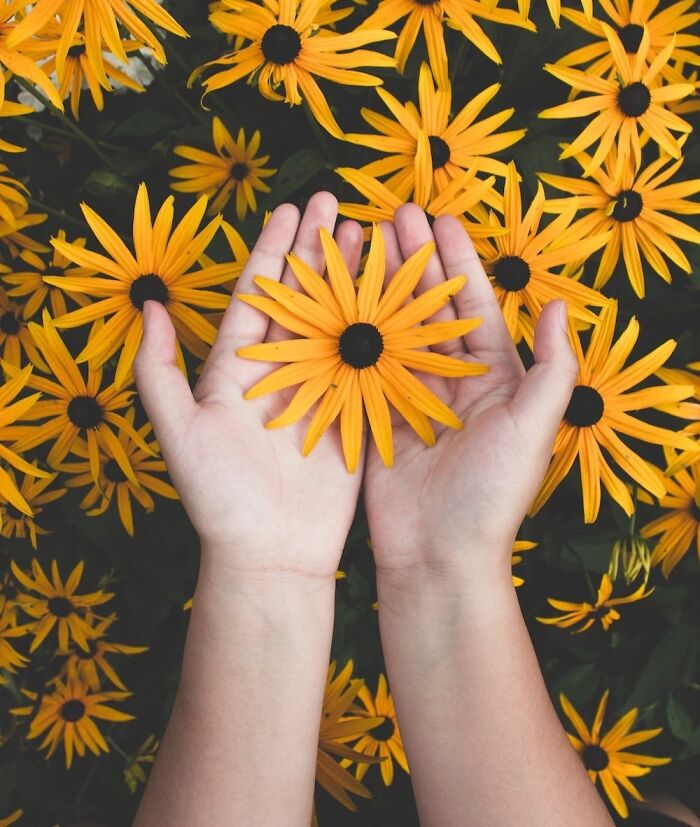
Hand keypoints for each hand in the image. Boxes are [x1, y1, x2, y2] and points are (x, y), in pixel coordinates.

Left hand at [133, 192, 364, 578]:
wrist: (270, 554)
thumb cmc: (218, 498)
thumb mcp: (178, 433)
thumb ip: (157, 372)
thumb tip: (150, 307)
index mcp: (237, 369)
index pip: (257, 296)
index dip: (273, 251)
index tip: (292, 209)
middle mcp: (280, 372)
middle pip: (302, 299)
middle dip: (319, 251)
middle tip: (340, 205)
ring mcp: (319, 391)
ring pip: (340, 322)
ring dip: (354, 280)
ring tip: (372, 236)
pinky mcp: (352, 415)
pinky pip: (368, 364)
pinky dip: (384, 329)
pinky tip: (399, 297)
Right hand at [364, 205, 578, 585]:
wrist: (438, 554)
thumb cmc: (492, 494)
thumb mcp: (534, 428)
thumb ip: (551, 368)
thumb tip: (560, 304)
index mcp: (493, 378)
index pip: (473, 305)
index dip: (457, 260)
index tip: (438, 219)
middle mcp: (451, 380)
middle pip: (429, 308)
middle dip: (412, 261)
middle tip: (390, 216)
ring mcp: (410, 396)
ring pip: (393, 329)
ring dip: (378, 287)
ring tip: (360, 244)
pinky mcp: (376, 416)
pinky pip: (364, 365)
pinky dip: (351, 332)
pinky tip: (335, 299)